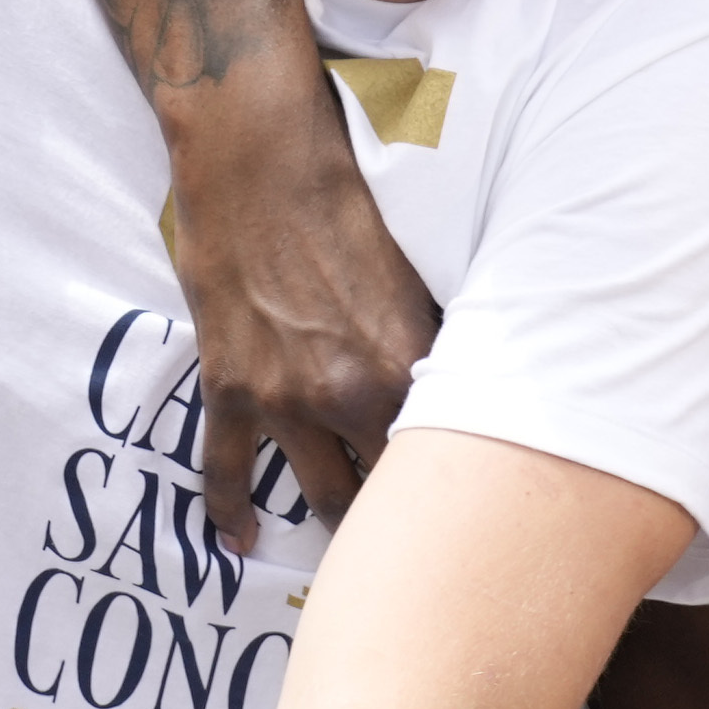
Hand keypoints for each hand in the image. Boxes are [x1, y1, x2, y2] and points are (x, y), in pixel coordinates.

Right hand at [165, 62, 436, 543]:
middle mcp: (351, 396)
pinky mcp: (232, 388)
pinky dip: (230, 510)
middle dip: (411, 516)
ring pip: (322, 494)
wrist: (255, 158)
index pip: (452, 453)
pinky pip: (227, 469)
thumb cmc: (347, 193)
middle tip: (431, 542)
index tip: (482, 508)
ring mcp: (285, 400)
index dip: (466, 485)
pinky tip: (240, 540)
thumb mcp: (416, 269)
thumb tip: (475, 374)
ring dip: (340, 521)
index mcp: (411, 366)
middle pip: (392, 487)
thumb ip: (437, 336)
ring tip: (355, 550)